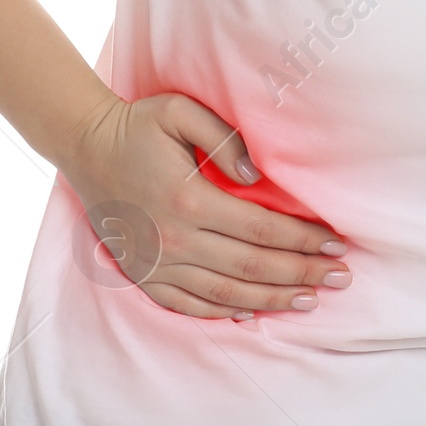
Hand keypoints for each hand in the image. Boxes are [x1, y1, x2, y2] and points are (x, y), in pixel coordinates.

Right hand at [58, 91, 350, 318]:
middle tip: (341, 277)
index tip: (337, 243)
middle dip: (302, 272)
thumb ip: (225, 140)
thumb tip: (258, 179)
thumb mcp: (181, 113)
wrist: (84, 148)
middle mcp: (174, 241)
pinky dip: (226, 312)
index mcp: (189, 201)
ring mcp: (157, 265)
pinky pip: (190, 305)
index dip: (304, 239)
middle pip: (253, 266)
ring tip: (311, 299)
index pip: (263, 229)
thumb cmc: (138, 126)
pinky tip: (255, 313)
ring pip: (227, 293)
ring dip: (274, 298)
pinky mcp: (144, 277)